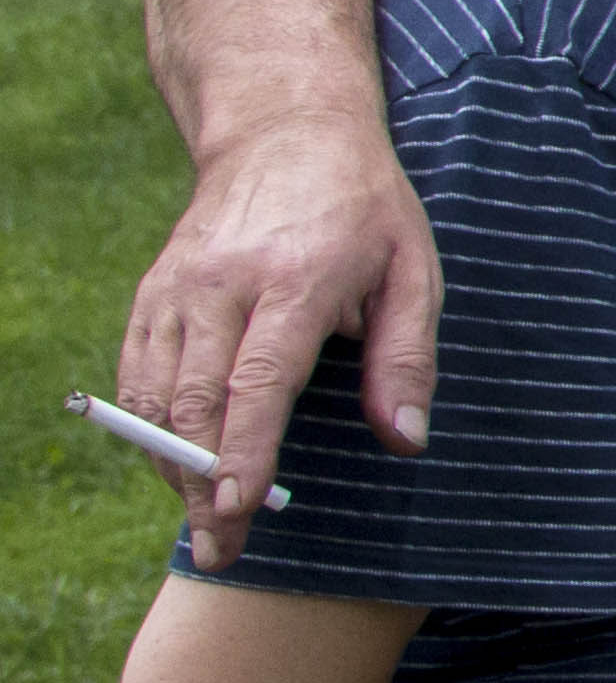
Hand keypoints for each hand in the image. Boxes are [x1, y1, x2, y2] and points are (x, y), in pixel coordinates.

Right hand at [119, 120, 434, 574]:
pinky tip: (179, 463)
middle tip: (221, 549)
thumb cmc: (364, 209)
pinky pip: (136, 374)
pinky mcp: (152, 293)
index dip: (244, 449)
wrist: (285, 133)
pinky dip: (149, 427)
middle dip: (202, 484)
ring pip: (154, 395)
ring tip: (205, 519)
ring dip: (173, 465)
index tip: (237, 505)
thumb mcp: (413, 270)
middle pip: (195, 402)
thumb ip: (405, 359)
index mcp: (294, 279)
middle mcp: (222, 286)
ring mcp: (177, 288)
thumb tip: (404, 440)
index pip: (258, 379)